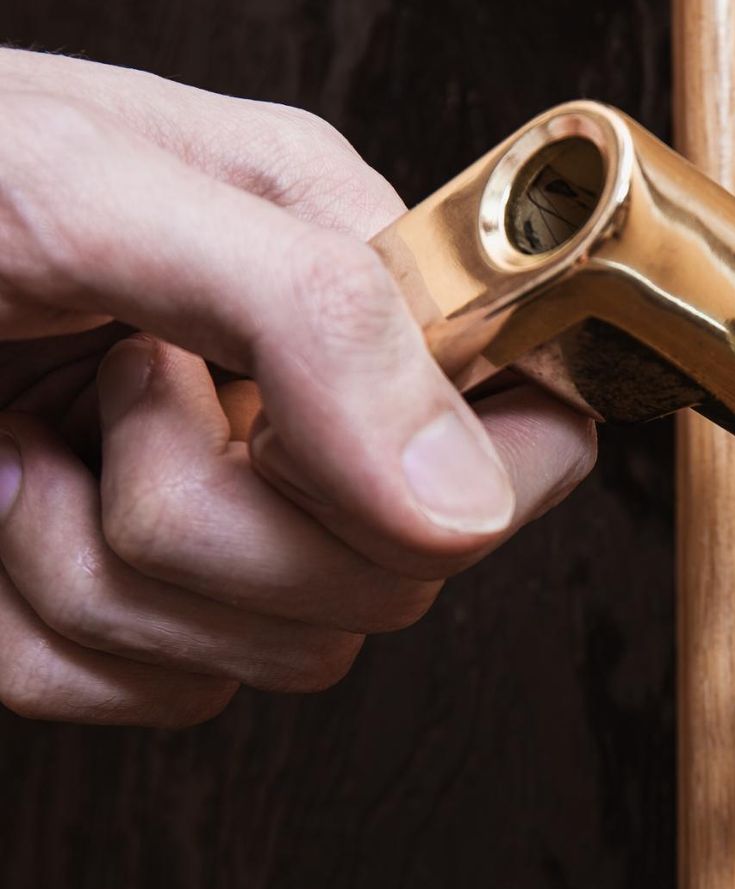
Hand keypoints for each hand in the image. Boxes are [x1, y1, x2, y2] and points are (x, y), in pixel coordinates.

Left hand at [0, 51, 598, 726]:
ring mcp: (226, 535)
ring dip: (107, 565)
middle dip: (227, 512)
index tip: (309, 428)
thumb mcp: (98, 189)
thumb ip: (315, 318)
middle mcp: (312, 422)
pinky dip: (39, 630)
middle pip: (409, 573)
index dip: (461, 465)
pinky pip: (158, 699)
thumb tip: (469, 498)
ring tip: (28, 438)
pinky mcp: (127, 629)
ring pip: (289, 655)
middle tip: (116, 393)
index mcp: (352, 289)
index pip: (531, 429)